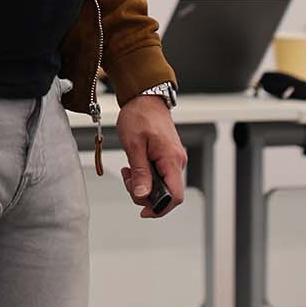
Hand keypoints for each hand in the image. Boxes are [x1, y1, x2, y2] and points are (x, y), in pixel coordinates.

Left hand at [117, 94, 185, 219]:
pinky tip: (134, 166)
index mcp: (171, 159)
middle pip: (166, 194)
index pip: (175, 196)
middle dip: (144, 193)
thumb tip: (142, 195)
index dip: (160, 208)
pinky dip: (146, 175)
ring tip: (128, 170)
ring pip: (161, 185)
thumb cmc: (140, 115)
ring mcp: (173, 158)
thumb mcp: (134, 145)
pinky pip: (160, 175)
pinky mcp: (168, 156)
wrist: (145, 97)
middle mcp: (177, 161)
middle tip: (128, 180)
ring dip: (143, 184)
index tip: (143, 210)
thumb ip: (140, 172)